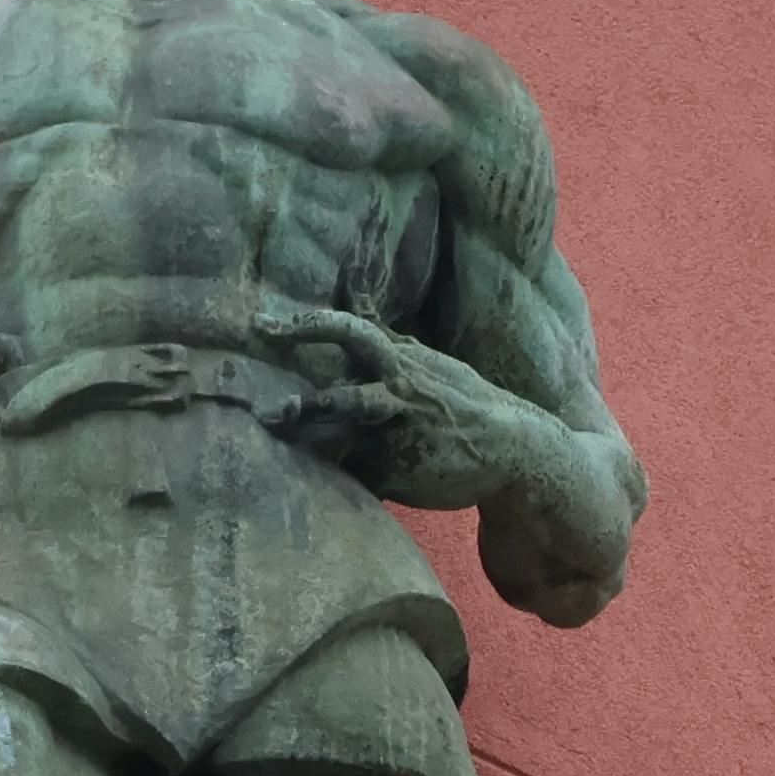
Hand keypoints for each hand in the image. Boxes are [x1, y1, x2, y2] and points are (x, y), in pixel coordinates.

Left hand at [253, 303, 548, 512]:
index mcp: (399, 361)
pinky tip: (317, 486)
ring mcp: (399, 434)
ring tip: (279, 426)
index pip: (349, 330)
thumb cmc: (459, 401)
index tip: (263, 324)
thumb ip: (385, 334)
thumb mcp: (425, 360)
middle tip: (266, 398)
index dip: (307, 326)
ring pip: (349, 432)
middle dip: (305, 393)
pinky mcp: (399, 472)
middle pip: (345, 388)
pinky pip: (356, 474)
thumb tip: (353, 290)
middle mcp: (396, 392)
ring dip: (314, 429)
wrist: (511, 448)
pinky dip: (339, 476)